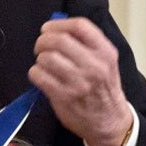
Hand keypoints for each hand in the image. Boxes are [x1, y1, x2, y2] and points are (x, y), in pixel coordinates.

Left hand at [28, 17, 132, 145]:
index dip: (58, 24)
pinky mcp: (63, 96)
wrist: (110, 121)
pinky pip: (38, 75)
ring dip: (39, 59)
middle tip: (41, 47)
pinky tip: (42, 77)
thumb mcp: (105, 61)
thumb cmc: (103, 88)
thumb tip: (56, 28)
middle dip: (42, 40)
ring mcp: (78, 82)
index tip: (48, 29)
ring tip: (44, 64)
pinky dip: (35, 73)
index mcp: (105, 52)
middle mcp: (94, 66)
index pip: (80, 26)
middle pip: (58, 40)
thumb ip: (87, 44)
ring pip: (46, 57)